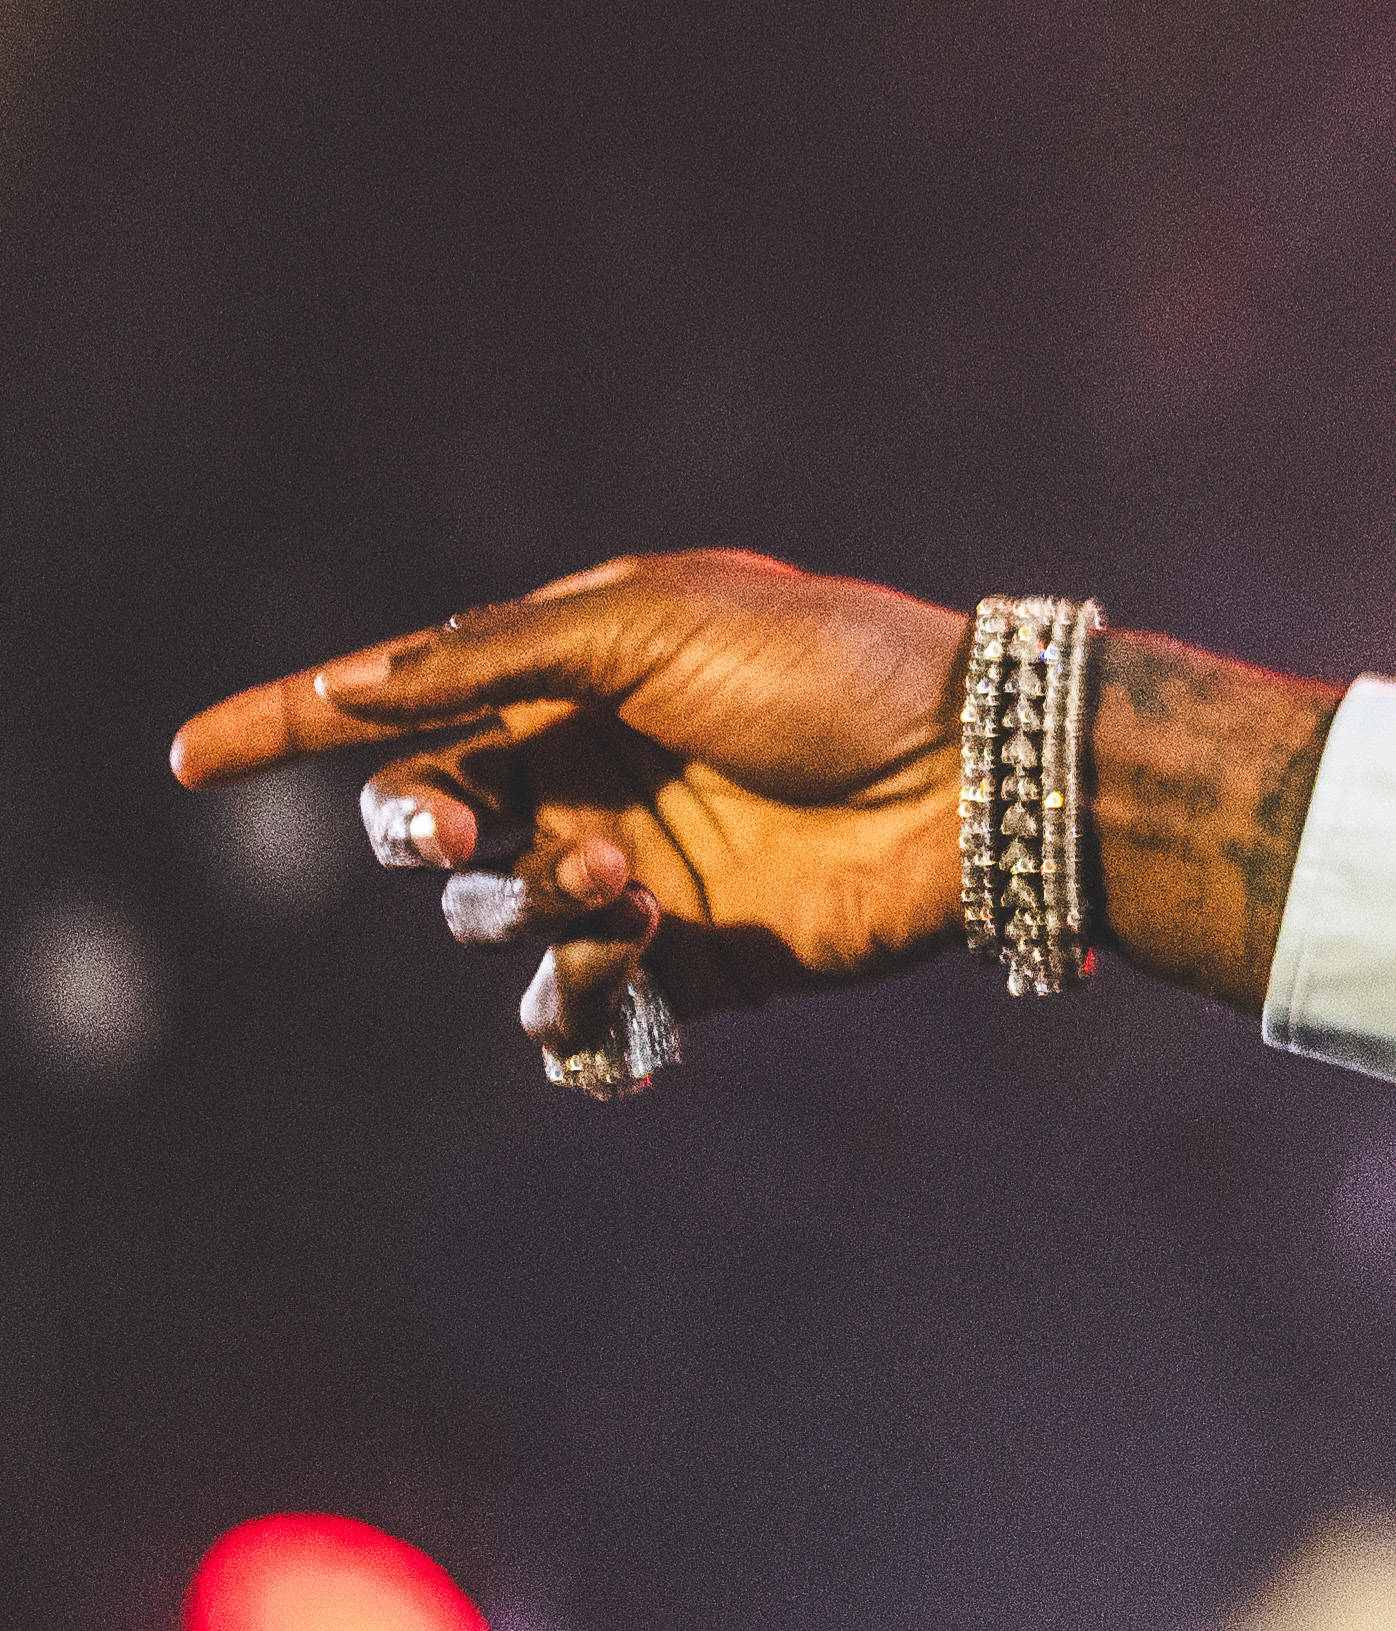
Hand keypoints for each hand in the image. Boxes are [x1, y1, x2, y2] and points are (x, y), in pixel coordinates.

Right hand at [169, 552, 970, 1076]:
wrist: (973, 772)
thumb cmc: (829, 669)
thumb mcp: (653, 623)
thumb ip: (494, 656)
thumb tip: (355, 683)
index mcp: (576, 676)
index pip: (405, 698)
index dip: (291, 723)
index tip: (186, 757)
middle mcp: (591, 774)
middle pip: (424, 817)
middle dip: (416, 825)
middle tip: (458, 824)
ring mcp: (630, 871)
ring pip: (486, 919)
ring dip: (528, 903)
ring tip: (623, 880)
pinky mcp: (683, 963)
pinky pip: (566, 1007)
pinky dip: (576, 986)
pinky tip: (639, 945)